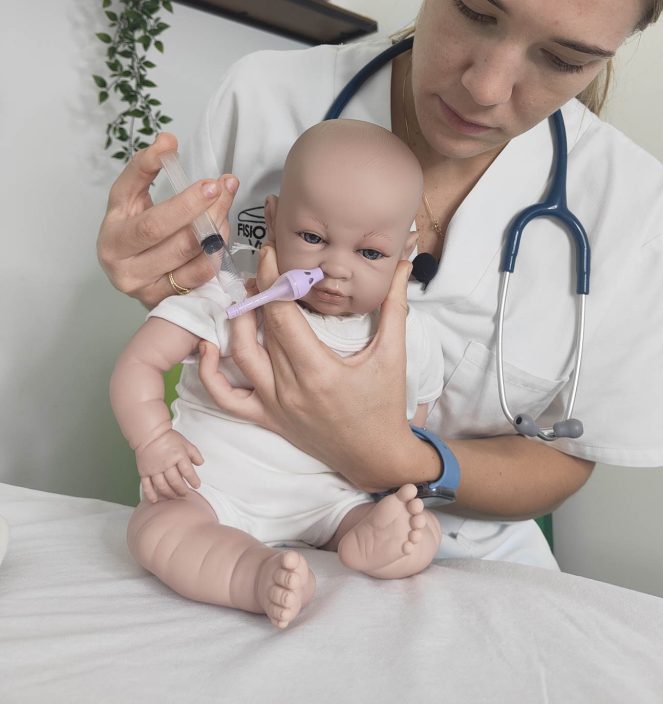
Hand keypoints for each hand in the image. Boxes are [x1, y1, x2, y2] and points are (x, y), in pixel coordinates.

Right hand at [96, 132, 239, 307]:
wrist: (131, 270)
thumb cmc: (133, 228)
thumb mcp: (130, 197)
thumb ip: (146, 167)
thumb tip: (167, 140)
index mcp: (112, 235)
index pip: (144, 212)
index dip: (176, 195)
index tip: (200, 172)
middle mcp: (122, 265)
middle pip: (167, 235)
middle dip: (201, 208)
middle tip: (222, 187)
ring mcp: (143, 287)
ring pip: (188, 257)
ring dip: (214, 229)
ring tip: (224, 204)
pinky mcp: (164, 300)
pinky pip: (198, 277)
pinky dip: (214, 253)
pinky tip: (220, 233)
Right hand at [135, 429, 203, 502]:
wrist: (149, 434)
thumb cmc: (167, 437)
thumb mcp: (185, 443)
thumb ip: (194, 453)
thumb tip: (200, 463)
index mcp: (178, 455)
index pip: (188, 471)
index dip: (193, 480)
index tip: (197, 485)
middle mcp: (166, 463)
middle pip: (175, 481)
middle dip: (182, 490)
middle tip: (185, 494)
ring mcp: (154, 469)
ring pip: (162, 486)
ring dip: (169, 494)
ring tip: (174, 498)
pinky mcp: (144, 472)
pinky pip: (147, 486)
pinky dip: (151, 494)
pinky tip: (155, 500)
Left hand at [198, 245, 415, 490]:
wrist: (377, 458)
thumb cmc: (386, 406)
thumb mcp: (394, 354)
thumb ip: (394, 305)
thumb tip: (402, 265)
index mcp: (319, 371)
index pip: (283, 316)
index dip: (273, 281)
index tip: (272, 254)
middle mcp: (290, 388)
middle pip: (262, 329)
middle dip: (260, 289)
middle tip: (265, 262)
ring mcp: (274, 405)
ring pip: (239, 357)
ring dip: (238, 321)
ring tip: (249, 293)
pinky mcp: (267, 419)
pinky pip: (226, 397)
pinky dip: (209, 373)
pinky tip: (209, 346)